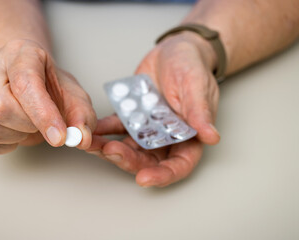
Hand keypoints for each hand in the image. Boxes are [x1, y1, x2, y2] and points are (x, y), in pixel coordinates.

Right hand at [0, 39, 95, 154]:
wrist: (22, 75)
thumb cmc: (47, 83)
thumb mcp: (72, 93)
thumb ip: (81, 115)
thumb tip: (81, 139)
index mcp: (20, 54)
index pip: (25, 83)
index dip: (44, 114)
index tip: (60, 137)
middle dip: (30, 125)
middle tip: (43, 121)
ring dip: (18, 135)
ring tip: (29, 123)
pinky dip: (6, 144)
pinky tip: (16, 130)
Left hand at [87, 32, 219, 186]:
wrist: (174, 50)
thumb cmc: (192, 66)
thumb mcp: (197, 85)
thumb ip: (200, 112)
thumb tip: (211, 137)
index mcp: (189, 136)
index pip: (179, 164)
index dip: (163, 175)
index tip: (143, 178)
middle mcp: (167, 137)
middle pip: (148, 159)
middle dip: (128, 160)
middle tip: (110, 151)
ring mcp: (147, 128)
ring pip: (129, 147)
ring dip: (109, 148)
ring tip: (91, 142)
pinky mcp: (133, 117)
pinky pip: (116, 127)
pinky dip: (103, 130)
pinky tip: (91, 127)